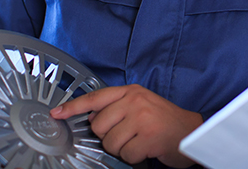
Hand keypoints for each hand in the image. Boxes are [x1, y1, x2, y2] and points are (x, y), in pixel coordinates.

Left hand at [49, 84, 201, 167]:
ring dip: (123, 149)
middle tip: (129, 134)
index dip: (73, 107)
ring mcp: (142, 117)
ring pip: (110, 143)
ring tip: (140, 141)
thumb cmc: (165, 121)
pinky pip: (126, 154)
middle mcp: (135, 100)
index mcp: (131, 91)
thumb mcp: (141, 105)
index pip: (96, 98)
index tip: (56, 113)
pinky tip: (147, 148)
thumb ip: (118, 107)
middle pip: (99, 126)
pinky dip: (135, 157)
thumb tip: (92, 119)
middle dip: (109, 136)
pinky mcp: (148, 136)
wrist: (191, 131)